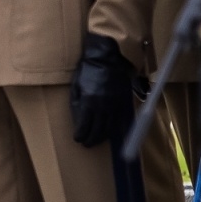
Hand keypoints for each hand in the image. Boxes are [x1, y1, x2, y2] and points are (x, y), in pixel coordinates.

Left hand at [70, 33, 133, 147]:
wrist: (108, 58)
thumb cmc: (88, 70)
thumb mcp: (76, 86)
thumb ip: (77, 103)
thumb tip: (78, 119)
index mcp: (89, 102)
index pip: (84, 126)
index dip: (81, 135)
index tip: (78, 139)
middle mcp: (103, 106)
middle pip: (98, 130)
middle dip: (91, 139)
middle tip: (87, 144)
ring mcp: (116, 104)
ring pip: (110, 127)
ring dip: (103, 136)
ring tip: (97, 140)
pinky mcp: (124, 101)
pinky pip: (120, 119)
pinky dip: (115, 127)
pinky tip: (110, 131)